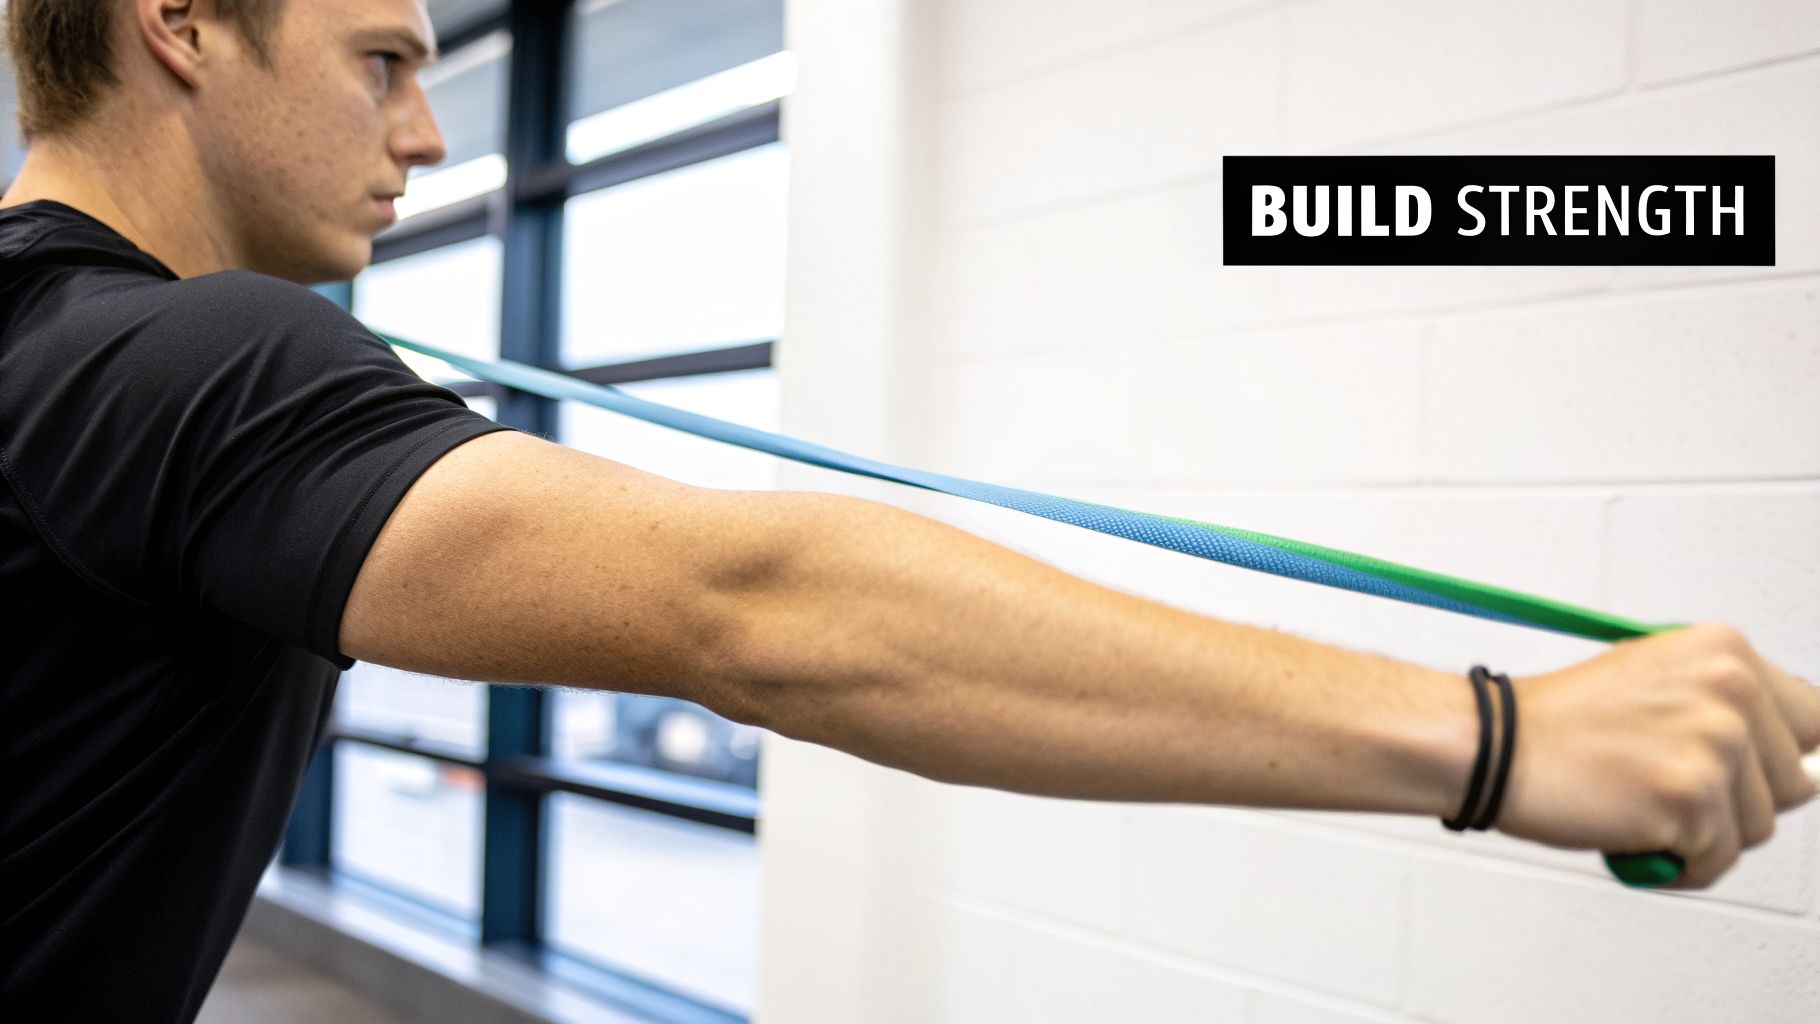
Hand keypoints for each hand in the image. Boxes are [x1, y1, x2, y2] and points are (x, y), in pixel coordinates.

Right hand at [1492, 622, 1819, 889]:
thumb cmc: (1558, 723)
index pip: (1813, 721)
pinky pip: (1718, 861)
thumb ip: (1722, 702)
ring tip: (1643, 808)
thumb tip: (1793, 753)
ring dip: (1704, 834)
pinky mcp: (1692, 796)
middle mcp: (1730, 687)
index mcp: (1724, 650)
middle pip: (1795, 781)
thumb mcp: (1655, 678)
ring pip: (1759, 826)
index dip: (1779, 757)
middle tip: (1671, 789)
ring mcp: (1714, 741)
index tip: (1750, 775)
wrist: (1491, 744)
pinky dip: (1677, 864)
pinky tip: (1634, 834)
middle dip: (1739, 799)